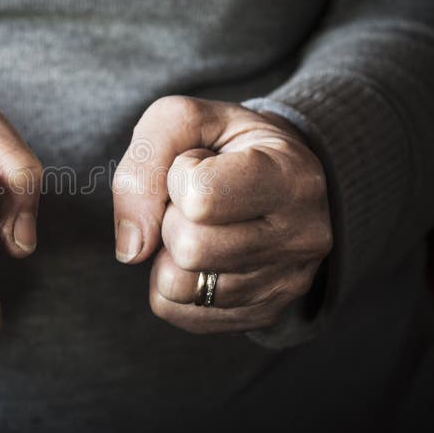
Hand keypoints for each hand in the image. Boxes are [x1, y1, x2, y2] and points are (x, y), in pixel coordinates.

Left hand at [112, 96, 331, 332]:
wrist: (276, 173)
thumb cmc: (225, 143)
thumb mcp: (184, 119)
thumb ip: (145, 160)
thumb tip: (132, 247)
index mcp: (290, 176)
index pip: (199, 198)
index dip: (179, 176)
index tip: (200, 164)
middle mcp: (302, 237)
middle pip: (189, 249)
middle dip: (171, 219)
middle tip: (194, 200)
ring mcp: (287, 283)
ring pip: (179, 287)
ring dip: (168, 253)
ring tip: (199, 225)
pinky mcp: (263, 313)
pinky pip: (178, 313)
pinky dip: (172, 281)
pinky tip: (200, 255)